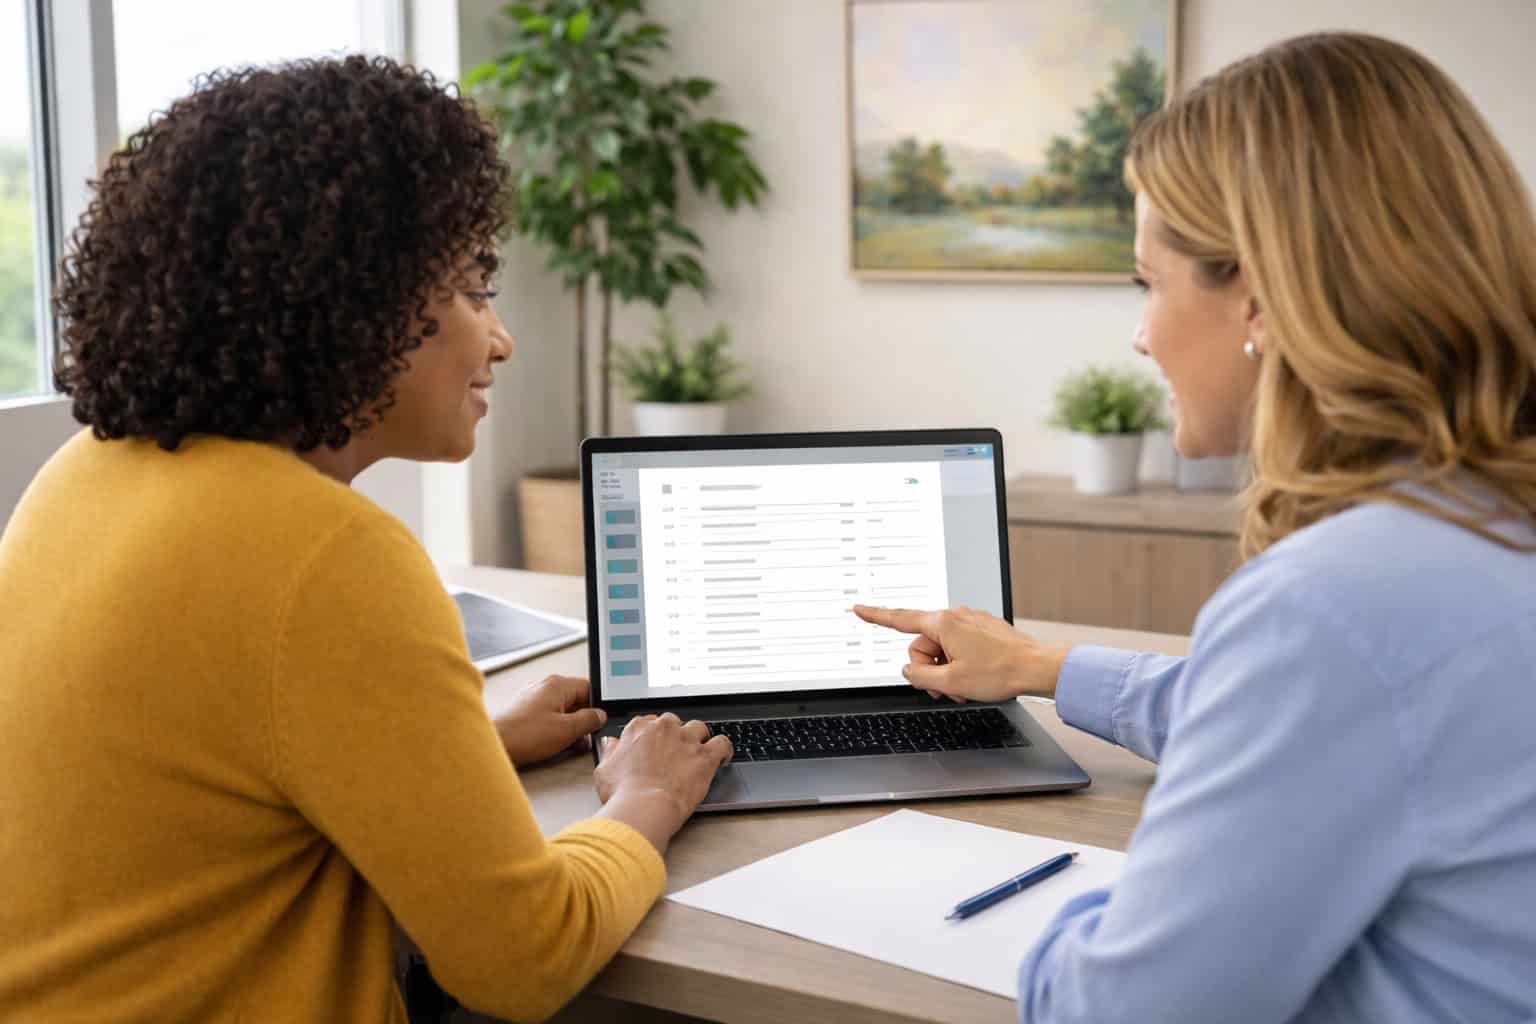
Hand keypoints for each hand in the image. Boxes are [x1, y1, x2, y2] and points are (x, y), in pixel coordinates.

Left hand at [493, 675, 606, 766]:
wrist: (494, 744)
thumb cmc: (522, 735)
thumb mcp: (566, 730)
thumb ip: (588, 720)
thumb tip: (599, 716)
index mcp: (557, 685)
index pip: (589, 688)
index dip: (597, 707)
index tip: (598, 723)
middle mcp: (544, 687)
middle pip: (575, 700)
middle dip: (581, 720)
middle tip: (582, 737)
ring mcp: (533, 698)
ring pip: (561, 710)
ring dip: (567, 727)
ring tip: (564, 743)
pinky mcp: (524, 711)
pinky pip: (547, 717)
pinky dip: (553, 729)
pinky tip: (550, 744)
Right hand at [594, 713, 732, 853]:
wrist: (644, 807)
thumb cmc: (623, 793)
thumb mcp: (604, 770)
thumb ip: (609, 751)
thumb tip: (610, 743)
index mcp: (639, 728)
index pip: (650, 722)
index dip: (654, 735)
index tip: (656, 745)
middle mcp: (664, 728)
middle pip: (674, 722)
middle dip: (675, 735)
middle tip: (674, 753)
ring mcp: (686, 740)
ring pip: (699, 728)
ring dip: (699, 738)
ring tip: (699, 752)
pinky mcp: (705, 756)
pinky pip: (722, 743)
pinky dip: (724, 749)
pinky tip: (723, 757)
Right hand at [851, 604, 1069, 702]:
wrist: (1036, 668)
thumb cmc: (1000, 672)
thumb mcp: (951, 681)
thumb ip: (920, 676)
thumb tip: (910, 671)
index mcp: (943, 623)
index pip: (900, 619)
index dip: (875, 616)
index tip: (858, 609)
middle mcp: (955, 616)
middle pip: (923, 646)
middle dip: (930, 669)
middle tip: (946, 688)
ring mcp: (970, 622)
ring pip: (942, 649)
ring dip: (947, 670)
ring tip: (964, 686)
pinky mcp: (981, 629)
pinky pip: (959, 647)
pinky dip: (960, 664)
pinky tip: (975, 677)